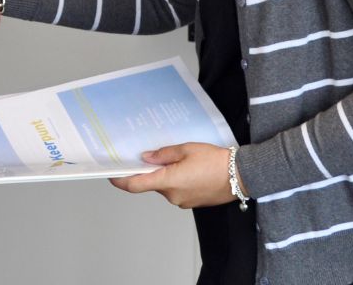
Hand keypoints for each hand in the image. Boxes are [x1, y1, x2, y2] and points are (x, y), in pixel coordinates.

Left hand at [108, 143, 235, 208]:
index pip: (135, 185)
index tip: (111, 174)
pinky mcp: (192, 203)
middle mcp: (173, 196)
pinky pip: (177, 191)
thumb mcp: (187, 149)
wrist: (242, 176)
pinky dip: (176, 181)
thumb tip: (146, 158)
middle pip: (151, 184)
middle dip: (150, 171)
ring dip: (165, 175)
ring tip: (177, 158)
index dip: (120, 180)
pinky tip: (187, 169)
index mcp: (168, 182)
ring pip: (165, 187)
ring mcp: (183, 201)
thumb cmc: (216, 161)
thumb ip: (163, 154)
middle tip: (151, 154)